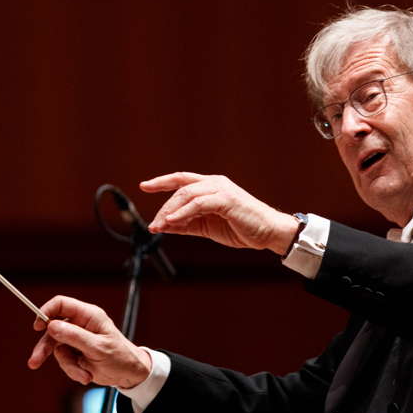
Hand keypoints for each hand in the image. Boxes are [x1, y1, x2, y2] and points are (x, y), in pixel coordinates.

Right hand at [27, 295, 151, 387]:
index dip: (46, 311)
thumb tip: (51, 326)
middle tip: (35, 361)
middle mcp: (80, 325)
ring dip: (68, 365)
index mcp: (89, 316)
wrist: (128, 375)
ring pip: (57, 349)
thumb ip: (74, 336)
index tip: (38, 326)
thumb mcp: (98, 347)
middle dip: (45, 348)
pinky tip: (86, 375)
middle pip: (52, 330)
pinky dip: (73, 371)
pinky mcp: (75, 353)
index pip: (61, 304)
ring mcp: (76, 339)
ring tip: (84, 374)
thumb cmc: (120, 357)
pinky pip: (64, 361)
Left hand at [142, 172, 297, 252]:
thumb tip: (164, 225)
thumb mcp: (206, 226)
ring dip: (170, 211)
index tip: (144, 186)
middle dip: (164, 207)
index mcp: (210, 186)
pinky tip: (172, 222)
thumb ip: (186, 224)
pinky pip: (198, 204)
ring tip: (159, 225)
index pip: (181, 180)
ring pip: (187, 195)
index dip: (161, 182)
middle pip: (180, 189)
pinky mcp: (226, 199)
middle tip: (154, 224)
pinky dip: (183, 213)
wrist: (268, 232)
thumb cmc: (241, 228)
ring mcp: (220, 189)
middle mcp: (214, 183)